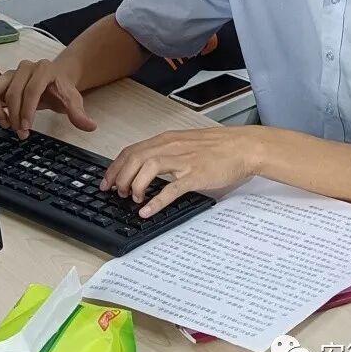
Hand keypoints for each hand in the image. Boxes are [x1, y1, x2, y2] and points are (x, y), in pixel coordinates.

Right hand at [0, 59, 95, 138]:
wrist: (55, 78)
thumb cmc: (61, 89)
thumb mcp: (72, 99)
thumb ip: (78, 113)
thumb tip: (89, 126)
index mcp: (44, 70)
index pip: (31, 90)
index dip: (27, 110)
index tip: (26, 127)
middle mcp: (25, 68)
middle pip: (13, 92)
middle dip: (14, 116)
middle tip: (20, 132)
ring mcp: (11, 73)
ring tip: (4, 123)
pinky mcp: (0, 80)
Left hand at [100, 127, 264, 217]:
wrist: (244, 146)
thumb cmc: (219, 147)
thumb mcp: (186, 144)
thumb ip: (167, 154)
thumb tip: (147, 169)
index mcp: (167, 140)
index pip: (131, 150)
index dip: (115, 167)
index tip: (106, 181)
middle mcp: (171, 147)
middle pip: (134, 158)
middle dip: (119, 177)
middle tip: (116, 193)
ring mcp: (183, 160)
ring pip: (147, 168)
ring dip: (135, 185)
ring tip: (133, 199)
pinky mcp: (196, 174)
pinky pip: (171, 189)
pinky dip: (156, 201)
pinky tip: (147, 211)